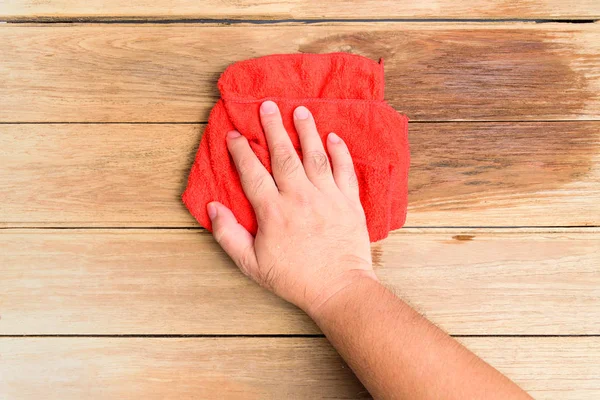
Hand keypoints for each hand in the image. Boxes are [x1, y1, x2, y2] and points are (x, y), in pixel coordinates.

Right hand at [207, 100, 376, 316]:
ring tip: (300, 111)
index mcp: (274, 211)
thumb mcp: (252, 264)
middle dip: (273, 128)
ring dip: (306, 131)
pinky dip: (339, 152)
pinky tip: (333, 137)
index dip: (241, 151)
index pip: (252, 172)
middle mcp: (299, 197)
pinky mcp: (349, 202)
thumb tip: (213, 208)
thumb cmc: (294, 279)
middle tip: (268, 106)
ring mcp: (327, 197)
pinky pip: (344, 170)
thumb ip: (229, 235)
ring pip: (315, 156)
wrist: (338, 289)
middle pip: (284, 155)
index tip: (234, 134)